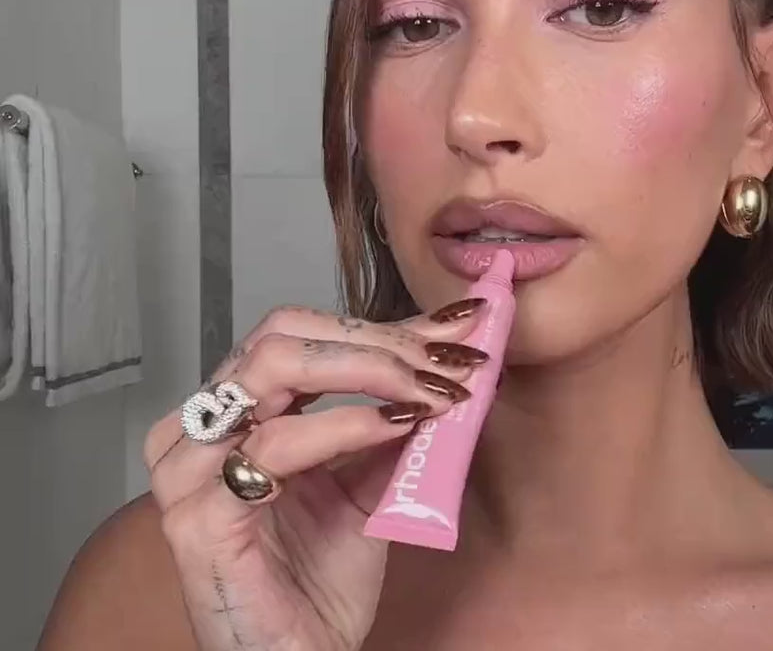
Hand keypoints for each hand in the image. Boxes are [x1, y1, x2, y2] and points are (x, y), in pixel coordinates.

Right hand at [144, 299, 487, 650]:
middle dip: (378, 340)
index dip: (382, 324)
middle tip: (445, 359)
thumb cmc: (321, 576)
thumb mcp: (370, 476)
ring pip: (275, 368)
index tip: (453, 328)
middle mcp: (202, 427)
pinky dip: (345, 424)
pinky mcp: (200, 518)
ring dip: (372, 370)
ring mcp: (191, 470)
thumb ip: (394, 414)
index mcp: (236, 410)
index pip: (302, 333)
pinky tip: (398, 426)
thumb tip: (446, 354)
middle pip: (283, 335)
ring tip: (433, 391)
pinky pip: (275, 445)